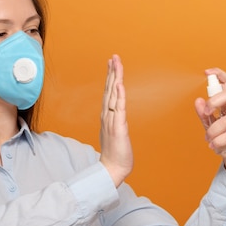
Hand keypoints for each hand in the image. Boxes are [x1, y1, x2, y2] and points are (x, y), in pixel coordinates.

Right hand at [99, 55, 132, 186]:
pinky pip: (118, 108)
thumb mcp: (116, 133)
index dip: (110, 77)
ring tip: (116, 64)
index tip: (112, 64)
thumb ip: (115, 122)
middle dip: (112, 72)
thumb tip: (117, 115)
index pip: (109, 92)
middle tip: (113, 57)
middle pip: (109, 89)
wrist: (112, 168)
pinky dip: (118, 95)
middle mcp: (107, 115)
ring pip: (113, 94)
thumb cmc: (115, 153)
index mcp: (107, 116)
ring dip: (114, 78)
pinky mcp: (118, 127)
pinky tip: (118, 84)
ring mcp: (111, 120)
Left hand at [194, 68, 225, 185]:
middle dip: (212, 103)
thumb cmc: (225, 139)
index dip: (219, 75)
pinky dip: (219, 143)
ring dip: (213, 133)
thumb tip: (198, 101)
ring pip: (224, 121)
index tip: (207, 72)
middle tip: (206, 113)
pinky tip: (216, 147)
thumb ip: (204, 113)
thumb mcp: (210, 125)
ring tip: (209, 141)